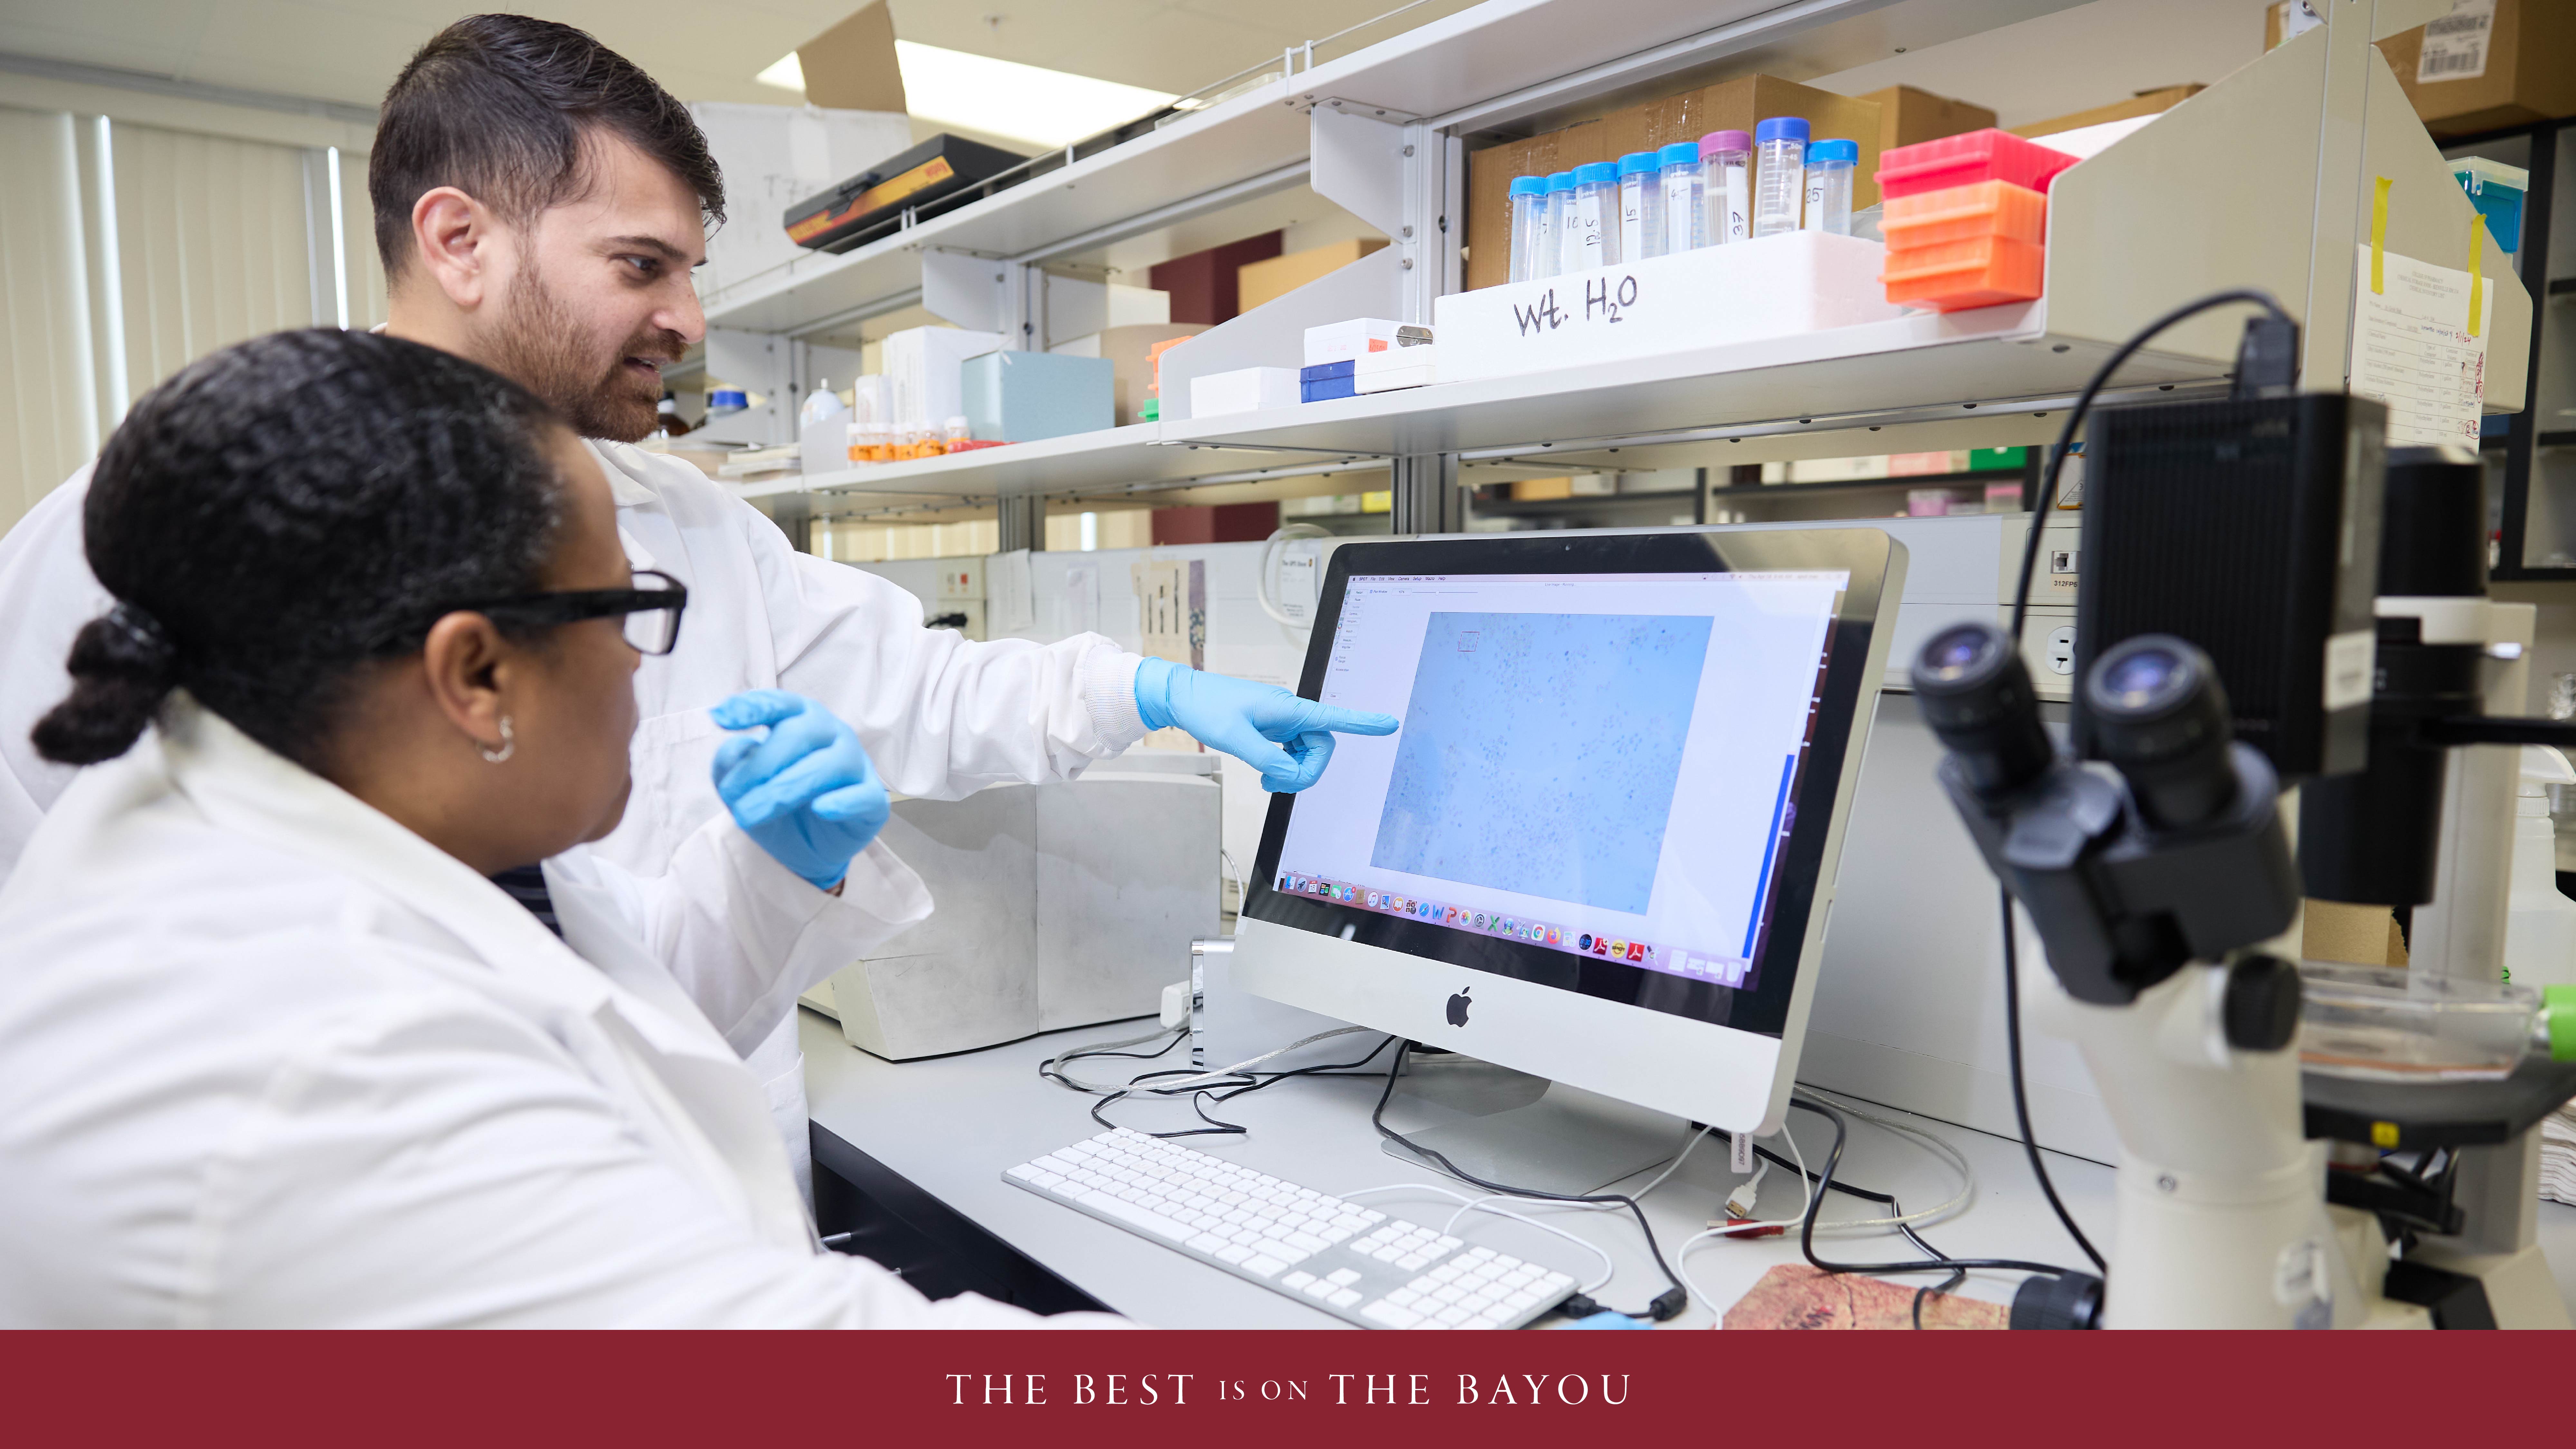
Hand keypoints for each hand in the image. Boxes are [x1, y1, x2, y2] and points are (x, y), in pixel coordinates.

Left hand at [710, 690, 889, 891]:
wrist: (804, 847)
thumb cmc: (775, 801)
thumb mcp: (740, 784)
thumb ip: (730, 763)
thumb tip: (737, 747)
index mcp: (800, 719)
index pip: (779, 704)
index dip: (752, 707)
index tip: (720, 717)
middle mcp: (831, 733)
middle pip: (800, 734)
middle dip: (762, 765)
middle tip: (732, 797)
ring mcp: (855, 764)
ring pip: (828, 765)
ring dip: (786, 789)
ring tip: (749, 815)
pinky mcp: (873, 800)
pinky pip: (864, 796)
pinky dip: (843, 801)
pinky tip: (821, 808)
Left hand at [1133, 658, 1398, 792]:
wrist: (1183, 697)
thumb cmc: (1206, 709)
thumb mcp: (1234, 738)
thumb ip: (1266, 757)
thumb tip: (1291, 773)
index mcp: (1287, 708)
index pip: (1333, 717)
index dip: (1363, 723)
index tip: (1389, 724)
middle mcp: (1290, 712)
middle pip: (1320, 747)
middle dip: (1306, 771)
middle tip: (1276, 785)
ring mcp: (1282, 721)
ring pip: (1307, 752)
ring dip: (1293, 772)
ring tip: (1267, 781)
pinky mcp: (1272, 728)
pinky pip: (1292, 751)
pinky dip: (1284, 766)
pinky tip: (1266, 773)